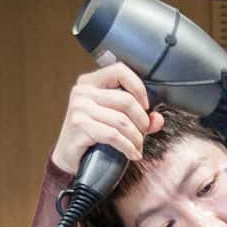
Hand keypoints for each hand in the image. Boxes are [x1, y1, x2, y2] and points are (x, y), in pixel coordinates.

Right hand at [51, 61, 160, 175]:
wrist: (68, 155)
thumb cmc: (92, 135)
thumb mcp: (114, 121)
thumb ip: (138, 117)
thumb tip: (158, 119)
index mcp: (90, 82)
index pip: (120, 70)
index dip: (138, 87)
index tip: (145, 106)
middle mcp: (82, 92)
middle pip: (126, 100)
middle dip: (141, 121)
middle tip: (143, 134)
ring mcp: (79, 108)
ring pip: (122, 121)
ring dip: (136, 138)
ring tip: (138, 147)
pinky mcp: (79, 126)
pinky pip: (113, 135)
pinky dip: (128, 147)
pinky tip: (132, 154)